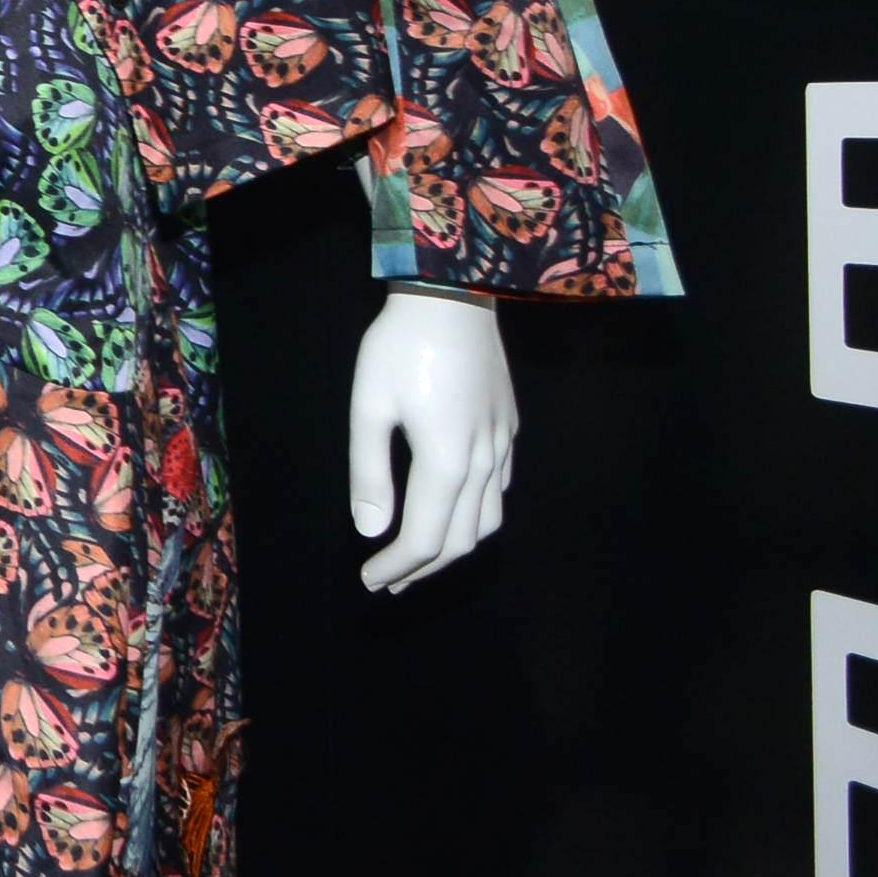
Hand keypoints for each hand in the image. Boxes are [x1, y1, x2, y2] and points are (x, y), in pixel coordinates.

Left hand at [349, 285, 515, 593]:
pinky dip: (476, 517)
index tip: (369, 581)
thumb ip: (369, 472)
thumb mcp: (369, 405)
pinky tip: (453, 511)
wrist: (453, 293)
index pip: (423, 539)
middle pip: (460, 540)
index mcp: (445, 461)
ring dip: (454, 548)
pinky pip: (500, 490)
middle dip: (424, 569)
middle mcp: (482, 462)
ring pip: (489, 521)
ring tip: (419, 559)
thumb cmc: (399, 346)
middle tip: (389, 582)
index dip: (396, 567)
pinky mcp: (509, 428)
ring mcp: (503, 446)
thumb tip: (370, 530)